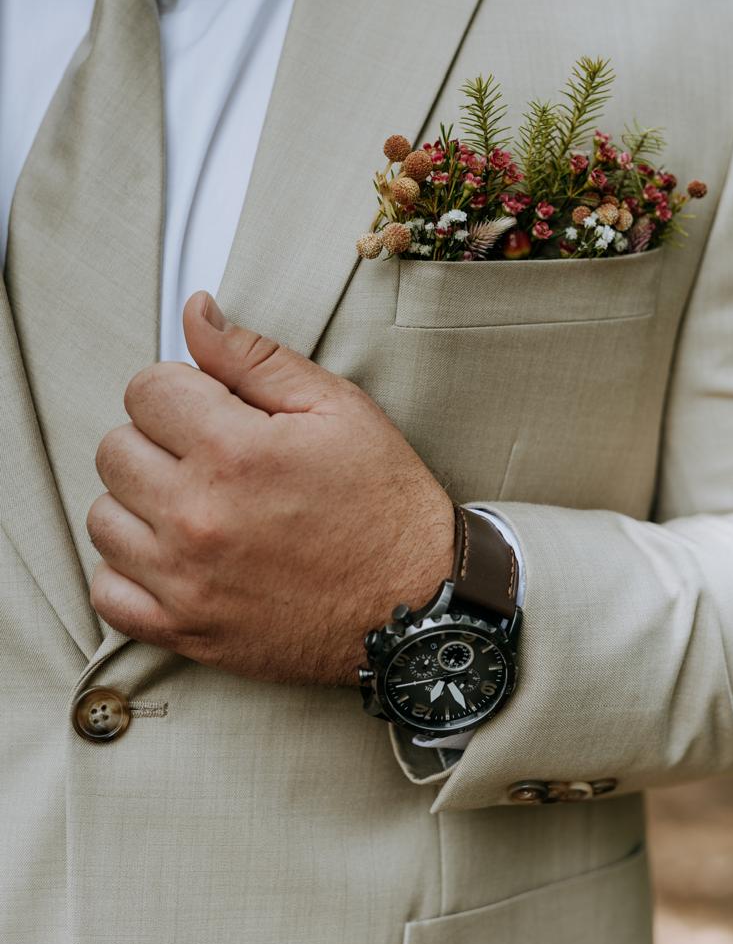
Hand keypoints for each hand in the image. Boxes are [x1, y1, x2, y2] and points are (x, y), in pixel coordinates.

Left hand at [87, 292, 454, 683]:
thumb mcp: (338, 410)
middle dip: (158, 441)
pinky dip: (130, 572)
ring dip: (140, 504)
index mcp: (236, 452)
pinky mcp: (185, 629)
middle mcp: (198, 516)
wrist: (417, 607)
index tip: (213, 410)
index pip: (146, 389)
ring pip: (103, 517)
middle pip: (115, 449)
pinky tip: (175, 557)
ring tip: (196, 506)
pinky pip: (107, 591)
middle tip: (211, 458)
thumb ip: (256, 358)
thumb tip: (196, 314)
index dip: (182, 389)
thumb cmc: (385, 507)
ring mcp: (185, 580)